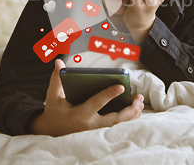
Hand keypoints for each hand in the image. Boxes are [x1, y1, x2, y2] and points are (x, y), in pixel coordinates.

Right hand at [26, 59, 143, 136]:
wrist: (53, 131)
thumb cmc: (55, 112)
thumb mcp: (53, 96)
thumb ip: (56, 79)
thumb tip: (58, 62)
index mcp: (79, 114)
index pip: (96, 104)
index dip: (109, 95)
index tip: (121, 86)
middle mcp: (90, 125)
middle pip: (114, 120)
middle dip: (129, 110)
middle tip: (139, 97)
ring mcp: (96, 130)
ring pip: (119, 125)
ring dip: (132, 114)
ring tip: (140, 101)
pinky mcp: (100, 131)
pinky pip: (117, 126)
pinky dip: (128, 118)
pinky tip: (136, 109)